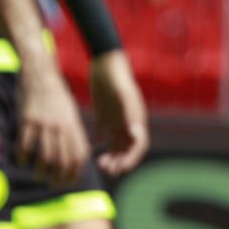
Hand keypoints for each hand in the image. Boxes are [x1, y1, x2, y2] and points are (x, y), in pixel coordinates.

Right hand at [17, 68, 89, 186]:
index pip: (79, 155)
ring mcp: (44, 124)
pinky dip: (24, 158)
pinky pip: (25, 145)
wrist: (41, 75)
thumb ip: (74, 132)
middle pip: (63, 160)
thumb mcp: (71, 113)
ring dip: (42, 171)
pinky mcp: (28, 120)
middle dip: (59, 177)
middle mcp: (61, 126)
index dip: (75, 172)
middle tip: (53, 185)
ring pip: (45, 156)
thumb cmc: (57, 96)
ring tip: (39, 176)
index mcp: (74, 125)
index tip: (69, 182)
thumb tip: (77, 155)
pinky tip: (23, 162)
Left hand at [89, 52, 148, 176]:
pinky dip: (96, 144)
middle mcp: (128, 121)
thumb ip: (130, 113)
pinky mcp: (104, 115)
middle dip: (119, 161)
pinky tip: (88, 148)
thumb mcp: (123, 94)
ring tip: (98, 162)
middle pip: (127, 148)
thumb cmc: (115, 76)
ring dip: (110, 156)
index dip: (132, 159)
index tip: (121, 168)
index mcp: (136, 118)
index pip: (139, 145)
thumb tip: (136, 135)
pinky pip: (101, 134)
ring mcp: (116, 118)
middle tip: (105, 167)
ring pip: (115, 144)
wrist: (104, 60)